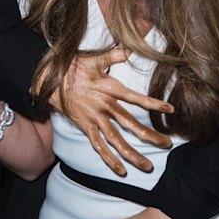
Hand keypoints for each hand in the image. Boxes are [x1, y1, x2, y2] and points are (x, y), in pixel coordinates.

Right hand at [39, 47, 173, 175]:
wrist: (49, 80)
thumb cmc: (73, 66)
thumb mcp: (94, 58)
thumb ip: (114, 55)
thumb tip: (130, 48)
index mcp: (109, 89)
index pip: (136, 98)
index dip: (153, 104)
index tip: (170, 110)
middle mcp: (104, 107)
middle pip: (131, 124)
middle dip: (150, 135)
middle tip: (167, 144)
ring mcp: (94, 119)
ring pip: (116, 141)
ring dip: (133, 154)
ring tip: (147, 166)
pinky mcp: (85, 127)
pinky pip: (99, 147)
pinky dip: (109, 160)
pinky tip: (121, 170)